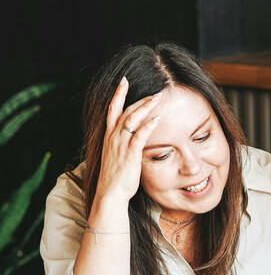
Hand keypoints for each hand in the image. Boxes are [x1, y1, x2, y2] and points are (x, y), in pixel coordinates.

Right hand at [94, 77, 161, 204]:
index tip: (124, 81)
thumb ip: (124, 146)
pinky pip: (139, 135)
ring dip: (146, 107)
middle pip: (125, 111)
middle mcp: (112, 138)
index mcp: (109, 137)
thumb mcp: (118, 157)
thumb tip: (134, 140)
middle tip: (155, 91)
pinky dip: (149, 125)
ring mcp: (120, 145)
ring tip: (158, 98)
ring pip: (132, 119)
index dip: (118, 94)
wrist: (110, 194)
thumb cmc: (116, 178)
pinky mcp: (130, 154)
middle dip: (140, 99)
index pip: (112, 110)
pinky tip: (158, 118)